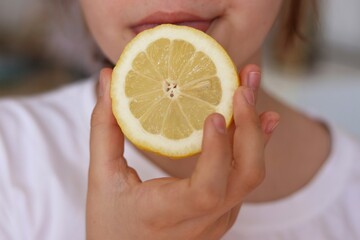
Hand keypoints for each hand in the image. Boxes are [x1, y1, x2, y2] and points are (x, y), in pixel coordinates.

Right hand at [86, 66, 278, 239]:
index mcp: (168, 214)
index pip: (206, 190)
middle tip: (244, 86)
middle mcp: (203, 221)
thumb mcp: (102, 178)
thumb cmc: (111, 223)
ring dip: (256, 130)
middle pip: (246, 177)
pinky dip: (250, 144)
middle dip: (251, 129)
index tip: (215, 115)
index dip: (217, 153)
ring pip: (252, 175)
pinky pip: (245, 177)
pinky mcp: (223, 211)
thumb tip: (106, 78)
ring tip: (251, 90)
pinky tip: (252, 120)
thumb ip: (105, 128)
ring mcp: (219, 218)